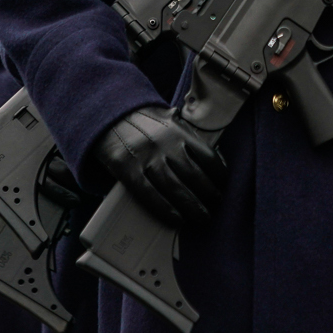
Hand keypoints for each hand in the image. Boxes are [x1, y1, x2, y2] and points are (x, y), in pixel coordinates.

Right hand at [92, 105, 227, 226]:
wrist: (108, 114)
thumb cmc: (143, 122)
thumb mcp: (168, 119)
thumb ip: (188, 135)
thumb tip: (212, 158)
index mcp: (179, 131)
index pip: (208, 157)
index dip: (219, 176)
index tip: (223, 187)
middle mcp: (165, 143)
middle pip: (194, 175)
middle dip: (209, 195)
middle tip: (215, 208)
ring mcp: (146, 156)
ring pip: (175, 187)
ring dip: (192, 206)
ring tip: (202, 218)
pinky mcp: (127, 168)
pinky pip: (149, 194)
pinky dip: (165, 209)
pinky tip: (177, 219)